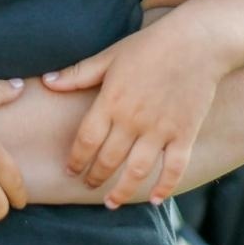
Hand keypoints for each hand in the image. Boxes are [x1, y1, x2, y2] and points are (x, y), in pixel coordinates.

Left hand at [42, 24, 223, 205]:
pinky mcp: (185, 133)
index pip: (86, 140)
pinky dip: (165, 186)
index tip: (70, 170)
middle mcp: (133, 120)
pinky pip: (174, 168)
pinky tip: (156, 200)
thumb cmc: (149, 45)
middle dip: (95, 177)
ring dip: (122, 191)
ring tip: (112, 202)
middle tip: (88, 187)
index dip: (76, 159)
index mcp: (111, 101)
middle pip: (108, 159)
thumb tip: (47, 82)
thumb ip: (79, 73)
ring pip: (137, 171)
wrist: (196, 42)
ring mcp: (160, 129)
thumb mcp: (110, 55)